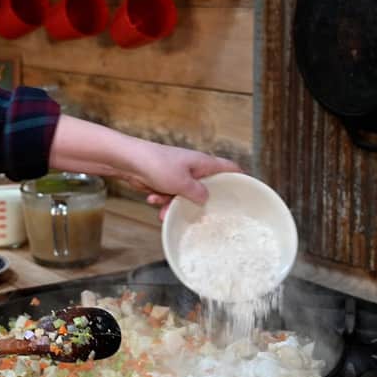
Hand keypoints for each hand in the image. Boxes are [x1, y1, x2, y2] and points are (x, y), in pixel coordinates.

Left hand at [124, 141, 239, 219]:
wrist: (128, 161)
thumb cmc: (157, 165)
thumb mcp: (182, 183)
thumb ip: (197, 193)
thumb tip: (206, 199)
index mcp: (203, 163)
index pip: (229, 168)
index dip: (240, 178)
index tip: (248, 191)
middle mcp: (193, 168)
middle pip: (206, 188)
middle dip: (199, 203)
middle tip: (198, 214)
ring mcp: (179, 174)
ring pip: (185, 196)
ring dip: (175, 205)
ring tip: (163, 208)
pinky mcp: (165, 181)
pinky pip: (170, 196)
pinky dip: (162, 201)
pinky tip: (152, 200)